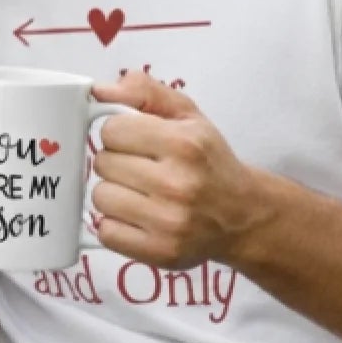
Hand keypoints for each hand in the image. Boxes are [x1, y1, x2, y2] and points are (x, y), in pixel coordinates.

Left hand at [90, 70, 272, 269]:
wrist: (243, 216)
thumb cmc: (209, 161)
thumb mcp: (187, 115)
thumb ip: (144, 91)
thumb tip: (99, 90)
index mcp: (184, 144)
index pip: (111, 130)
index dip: (120, 133)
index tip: (136, 141)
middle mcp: (178, 184)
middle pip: (102, 163)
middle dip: (117, 162)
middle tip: (142, 168)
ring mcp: (168, 222)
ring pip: (99, 197)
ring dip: (114, 194)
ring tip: (140, 193)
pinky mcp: (159, 252)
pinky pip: (105, 232)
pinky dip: (115, 225)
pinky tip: (138, 217)